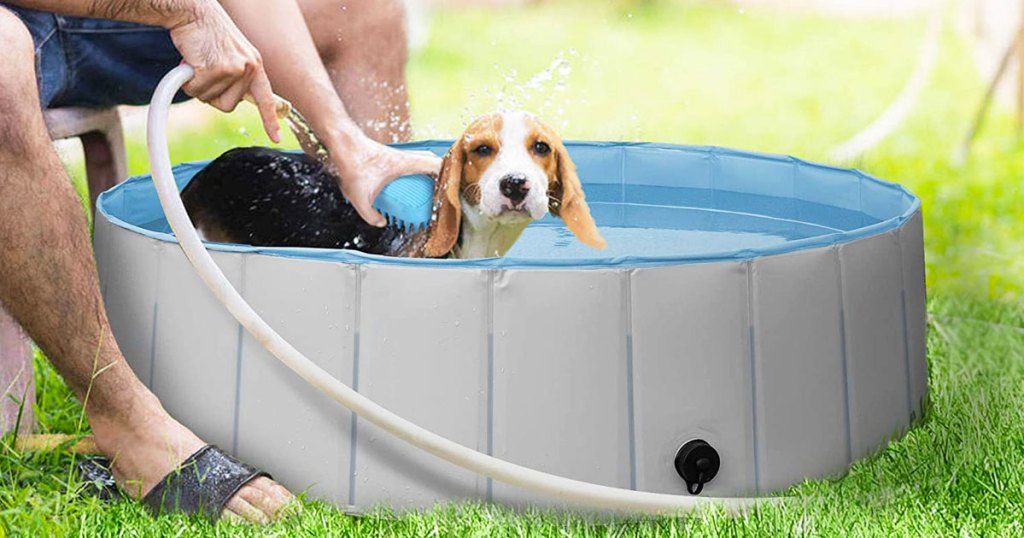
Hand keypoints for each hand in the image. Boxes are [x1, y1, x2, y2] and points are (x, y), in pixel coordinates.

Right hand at [166, 0, 280, 142]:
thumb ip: (237, 76)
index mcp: (256, 65)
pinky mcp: (217, 69)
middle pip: (229, 106)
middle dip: (212, 95)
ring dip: (199, 87)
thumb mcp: (231, 54)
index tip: (276, 138)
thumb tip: (234, 101)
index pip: (266, 98)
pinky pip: (197, 91)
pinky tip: (191, 63)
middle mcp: (249, 68)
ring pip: (212, 100)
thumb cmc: (207, 35)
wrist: (193, 13)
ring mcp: (234, 69)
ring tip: (199, 64)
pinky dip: (188, 82)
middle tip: (205, 72)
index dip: (270, 120)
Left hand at [328, 134, 442, 226]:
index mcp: (404, 164)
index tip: (450, 186)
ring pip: (421, 158)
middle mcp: (404, 157)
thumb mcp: (360, 197)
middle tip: (441, 187)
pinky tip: (407, 181)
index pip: (434, 165)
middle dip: (440, 172)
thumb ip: (370, 215)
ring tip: (429, 186)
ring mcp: (397, 154)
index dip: (446, 174)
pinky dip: (415, 168)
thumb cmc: (352, 164)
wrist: (342, 143)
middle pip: (431, 160)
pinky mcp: (389, 155)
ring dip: (427, 169)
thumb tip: (381, 223)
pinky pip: (410, 160)